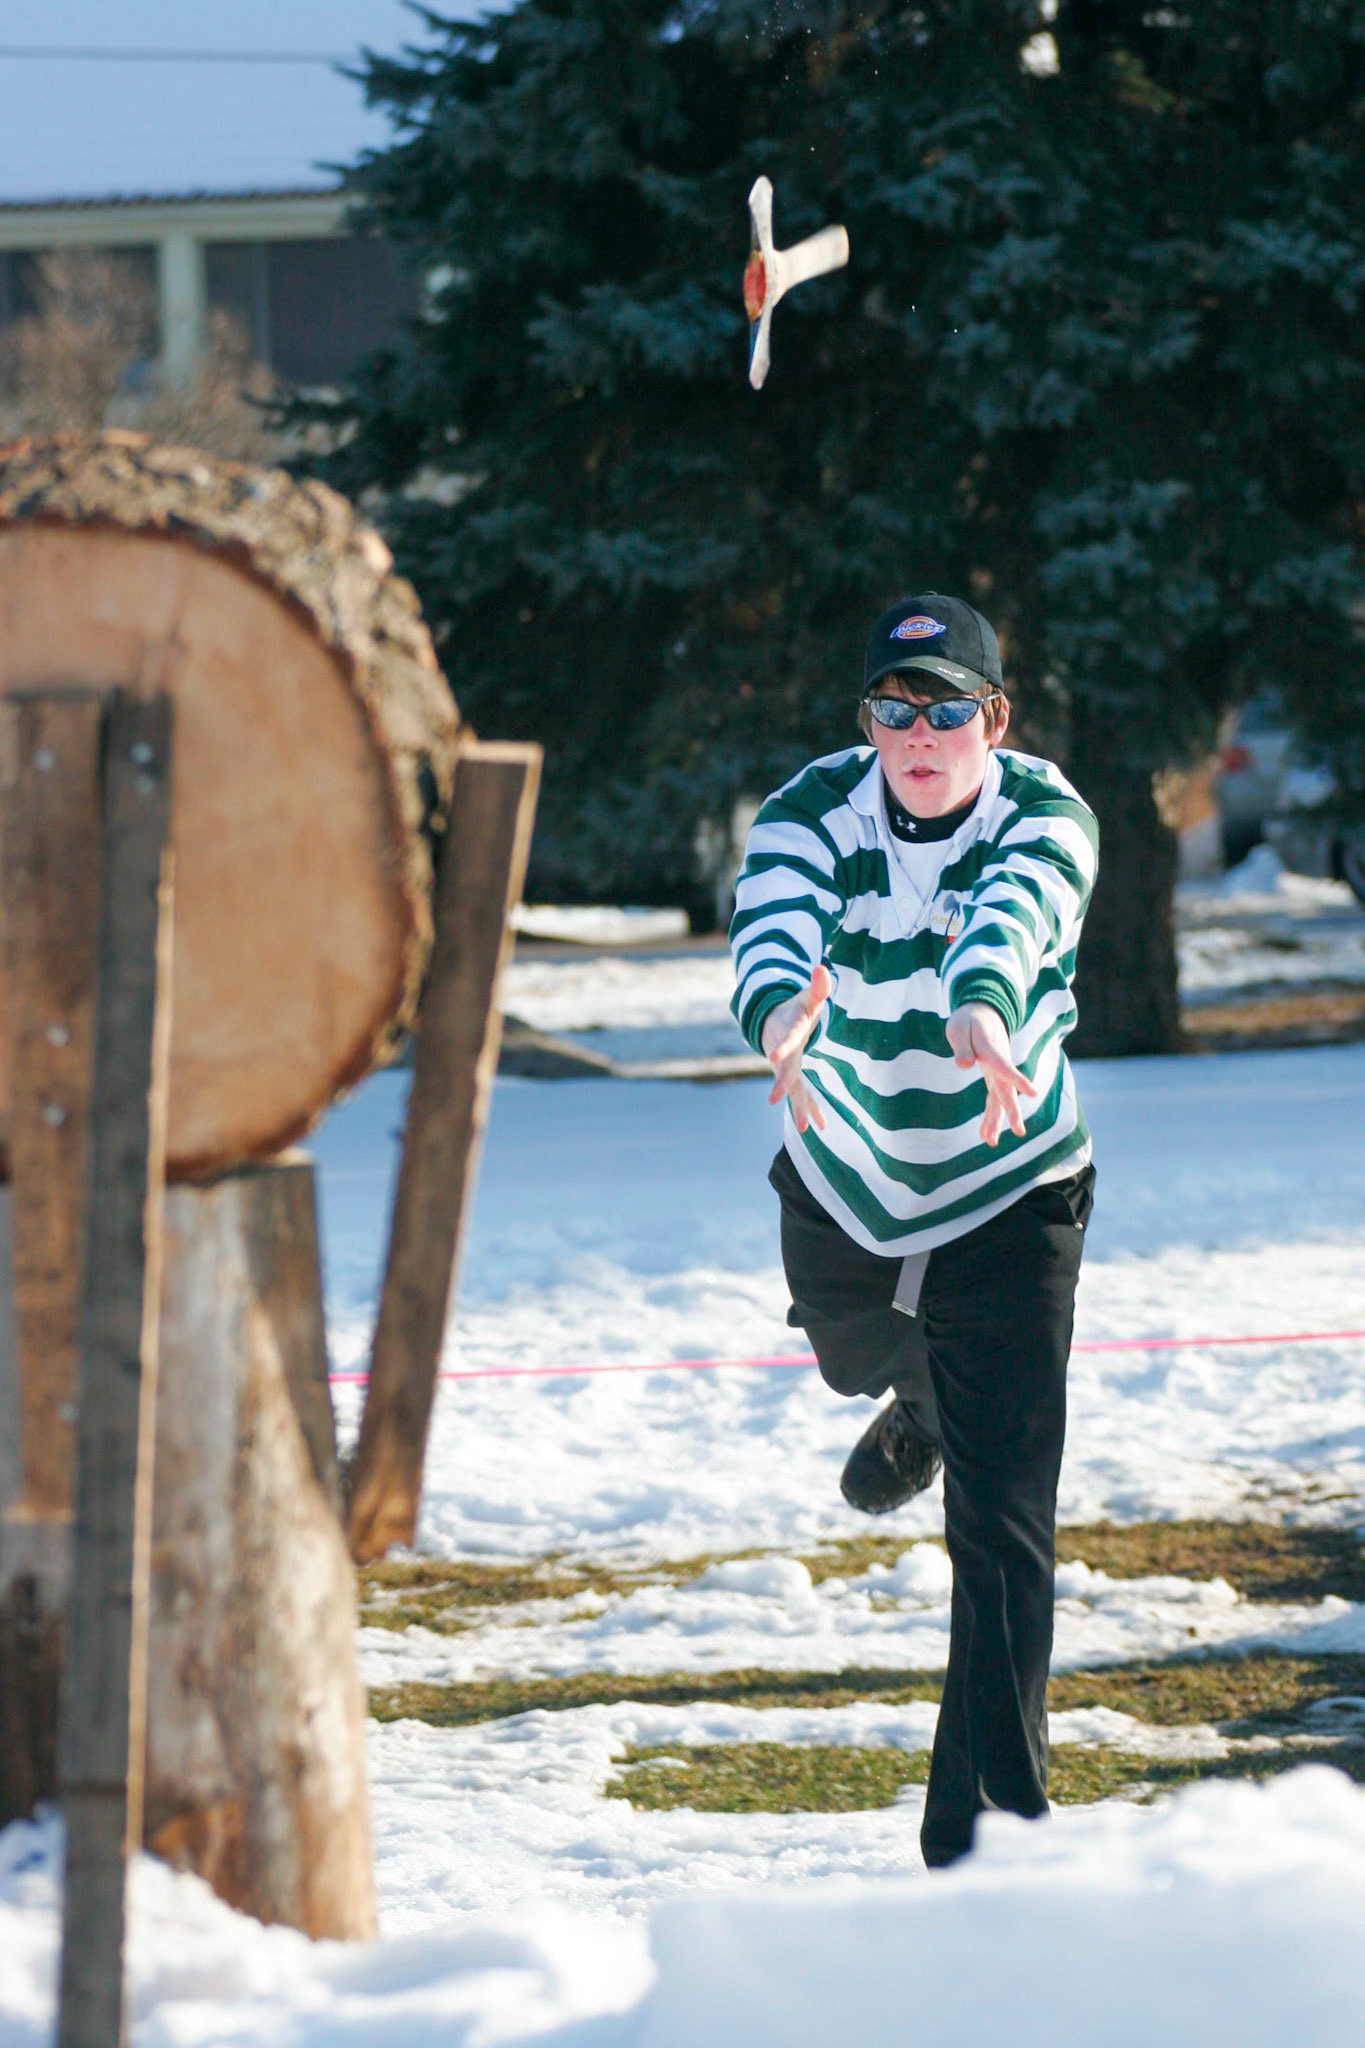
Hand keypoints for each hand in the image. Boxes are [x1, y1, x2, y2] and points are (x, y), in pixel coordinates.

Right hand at [761, 964, 832, 1133]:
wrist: (775, 1024)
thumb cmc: (794, 1010)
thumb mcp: (807, 998)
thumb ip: (818, 986)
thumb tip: (823, 968)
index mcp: (789, 1034)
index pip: (786, 1041)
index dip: (781, 1047)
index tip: (774, 1057)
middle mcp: (785, 1056)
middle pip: (783, 1071)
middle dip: (781, 1085)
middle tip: (774, 1099)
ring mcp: (787, 1069)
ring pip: (793, 1090)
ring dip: (800, 1107)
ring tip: (807, 1128)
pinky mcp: (792, 1078)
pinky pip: (801, 1096)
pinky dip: (810, 1110)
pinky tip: (818, 1127)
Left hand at [946, 1001, 1036, 1145]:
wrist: (982, 1012)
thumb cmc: (968, 1020)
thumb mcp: (958, 1028)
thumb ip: (962, 1046)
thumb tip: (964, 1065)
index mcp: (991, 1050)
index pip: (1005, 1067)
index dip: (1017, 1079)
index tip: (1033, 1092)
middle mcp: (998, 1064)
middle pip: (1006, 1090)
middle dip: (1012, 1111)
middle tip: (1019, 1131)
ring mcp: (997, 1072)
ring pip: (1000, 1099)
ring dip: (997, 1120)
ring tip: (991, 1142)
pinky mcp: (993, 1077)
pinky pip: (993, 1099)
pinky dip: (990, 1116)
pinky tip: (985, 1134)